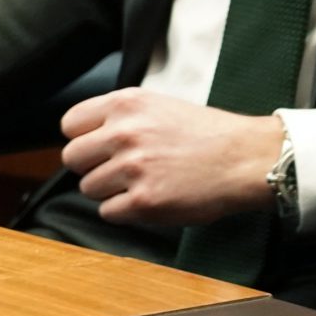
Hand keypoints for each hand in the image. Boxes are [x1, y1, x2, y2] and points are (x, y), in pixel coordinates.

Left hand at [59, 88, 277, 228]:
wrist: (244, 158)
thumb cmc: (208, 134)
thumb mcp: (161, 105)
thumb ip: (122, 117)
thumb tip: (88, 138)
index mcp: (127, 103)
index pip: (70, 124)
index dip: (83, 138)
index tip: (97, 146)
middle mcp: (125, 131)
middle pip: (72, 158)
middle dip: (91, 166)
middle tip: (119, 168)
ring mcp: (132, 167)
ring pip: (88, 188)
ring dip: (110, 190)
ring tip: (142, 182)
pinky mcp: (142, 200)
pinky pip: (108, 212)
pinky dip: (125, 210)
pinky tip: (151, 197)